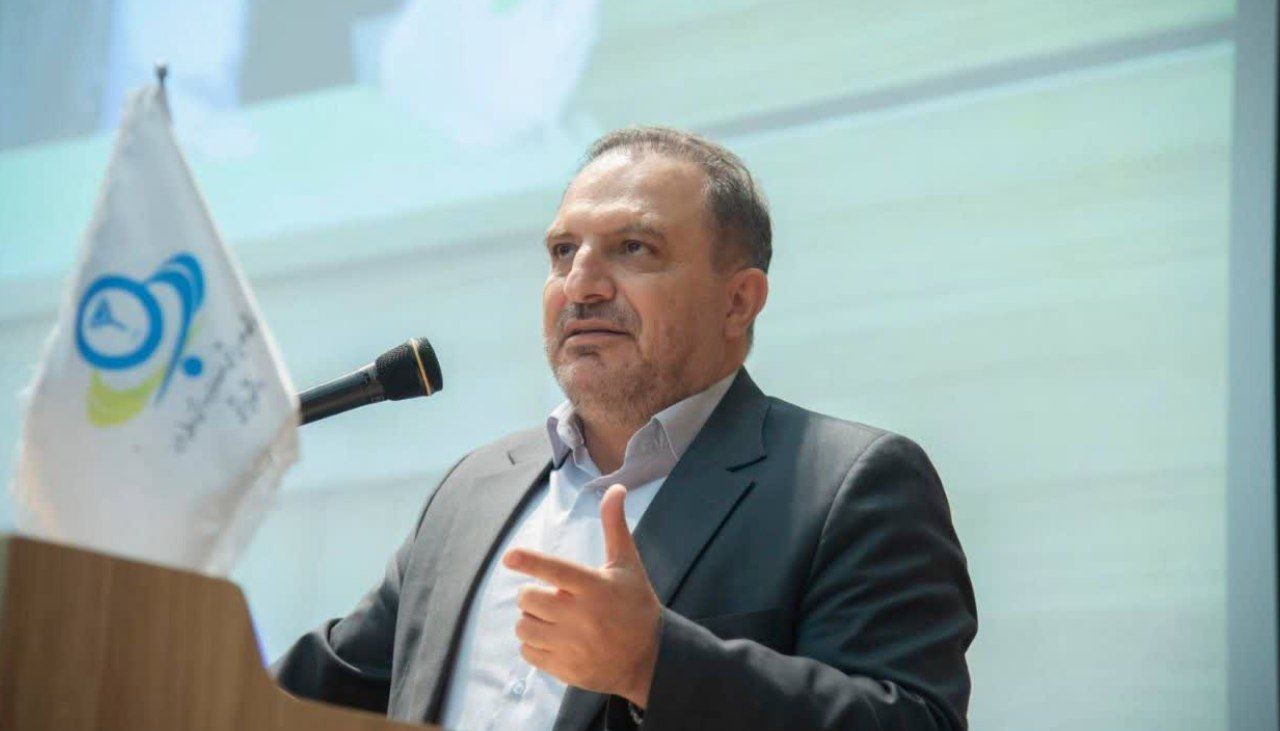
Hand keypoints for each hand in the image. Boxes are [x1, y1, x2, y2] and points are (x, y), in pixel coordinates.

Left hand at [503, 483, 661, 707]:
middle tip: (550, 596)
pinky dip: (534, 644)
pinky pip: (528, 652)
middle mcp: (582, 617)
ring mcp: (572, 646)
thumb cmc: (636, 605)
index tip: (509, 556)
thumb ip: (614, 527)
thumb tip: (614, 488)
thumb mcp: (627, 565)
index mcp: (595, 587)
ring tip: (549, 618)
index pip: (556, 570)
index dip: (530, 561)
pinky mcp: (566, 669)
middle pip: (529, 599)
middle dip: (532, 594)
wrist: (651, 658)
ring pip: (524, 627)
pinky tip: (553, 639)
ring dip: (530, 620)